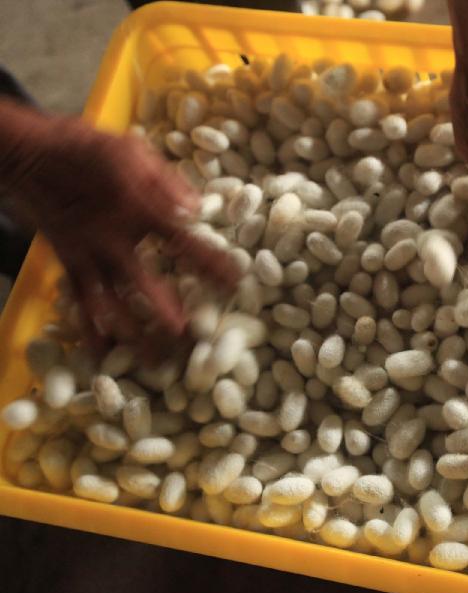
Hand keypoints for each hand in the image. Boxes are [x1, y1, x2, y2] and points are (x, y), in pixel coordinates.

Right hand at [0, 106, 236, 347]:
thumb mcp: (130, 150)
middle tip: (193, 341)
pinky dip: (90, 330)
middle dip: (170, 314)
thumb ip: (166, 181)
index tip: (237, 285)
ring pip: (111, 304)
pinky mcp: (67, 262)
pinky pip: (81, 301)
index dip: (211, 265)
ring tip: (153, 363)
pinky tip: (101, 355)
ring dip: (133, 334)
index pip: (185, 244)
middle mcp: (112, 240)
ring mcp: (87, 255)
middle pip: (146, 286)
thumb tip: (196, 209)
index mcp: (138, 210)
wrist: (25, 153)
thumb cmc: (85, 147)